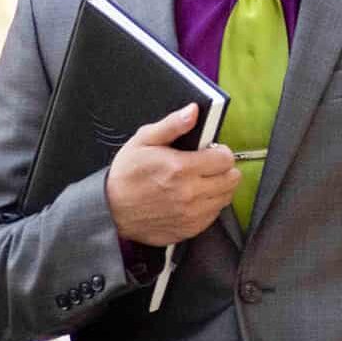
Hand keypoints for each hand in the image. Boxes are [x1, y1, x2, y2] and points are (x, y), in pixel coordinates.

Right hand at [105, 104, 239, 246]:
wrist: (109, 210)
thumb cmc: (125, 174)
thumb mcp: (143, 141)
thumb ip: (172, 125)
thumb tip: (193, 111)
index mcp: (181, 168)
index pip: (226, 158)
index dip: (220, 151)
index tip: (210, 151)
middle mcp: (190, 194)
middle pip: (231, 179)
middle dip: (223, 169)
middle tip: (207, 166)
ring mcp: (191, 215)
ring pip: (226, 197)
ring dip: (218, 187)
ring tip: (200, 181)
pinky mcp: (189, 229)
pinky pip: (214, 215)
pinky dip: (209, 206)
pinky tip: (193, 198)